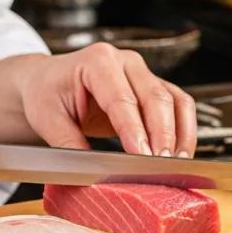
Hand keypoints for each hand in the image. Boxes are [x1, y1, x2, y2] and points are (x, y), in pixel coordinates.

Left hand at [0, 46, 196, 157]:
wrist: (49, 81)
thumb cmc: (47, 94)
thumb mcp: (46, 119)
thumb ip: (68, 143)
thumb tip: (92, 171)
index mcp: (97, 61)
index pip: (121, 99)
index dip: (134, 129)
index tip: (142, 157)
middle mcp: (125, 62)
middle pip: (155, 97)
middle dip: (161, 135)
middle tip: (160, 166)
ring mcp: (143, 73)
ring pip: (174, 100)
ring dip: (179, 134)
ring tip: (176, 164)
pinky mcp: (154, 87)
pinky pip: (179, 105)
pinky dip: (185, 129)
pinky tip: (180, 153)